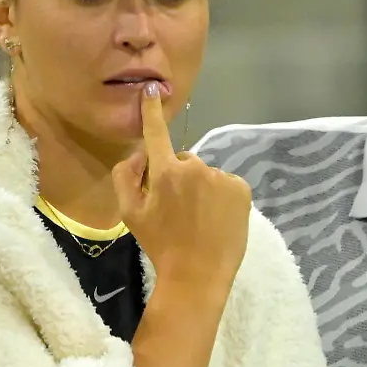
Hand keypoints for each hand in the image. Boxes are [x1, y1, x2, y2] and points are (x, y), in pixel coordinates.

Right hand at [112, 82, 251, 299]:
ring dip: (201, 189)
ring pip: (205, 175)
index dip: (152, 111)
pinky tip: (215, 220)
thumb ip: (125, 177)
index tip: (152, 90)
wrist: (198, 276)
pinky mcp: (241, 189)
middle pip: (182, 162)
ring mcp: (221, 177)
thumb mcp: (129, 214)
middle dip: (178, 177)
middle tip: (176, 210)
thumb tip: (137, 153)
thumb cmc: (160, 245)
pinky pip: (225, 184)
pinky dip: (220, 197)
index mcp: (165, 172)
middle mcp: (196, 167)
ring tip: (198, 220)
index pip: (156, 134)